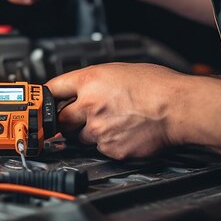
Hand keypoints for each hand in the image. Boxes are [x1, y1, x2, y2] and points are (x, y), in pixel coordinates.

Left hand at [45, 63, 185, 159]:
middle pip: (60, 120)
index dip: (46, 97)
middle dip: (65, 121)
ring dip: (88, 132)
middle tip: (77, 118)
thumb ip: (93, 82)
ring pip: (80, 137)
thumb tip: (79, 90)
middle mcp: (90, 106)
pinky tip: (123, 132)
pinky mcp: (112, 149)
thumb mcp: (118, 71)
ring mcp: (99, 130)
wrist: (179, 107)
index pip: (52, 89)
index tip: (41, 103)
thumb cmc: (156, 86)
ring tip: (111, 121)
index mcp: (90, 82)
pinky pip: (100, 149)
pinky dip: (108, 143)